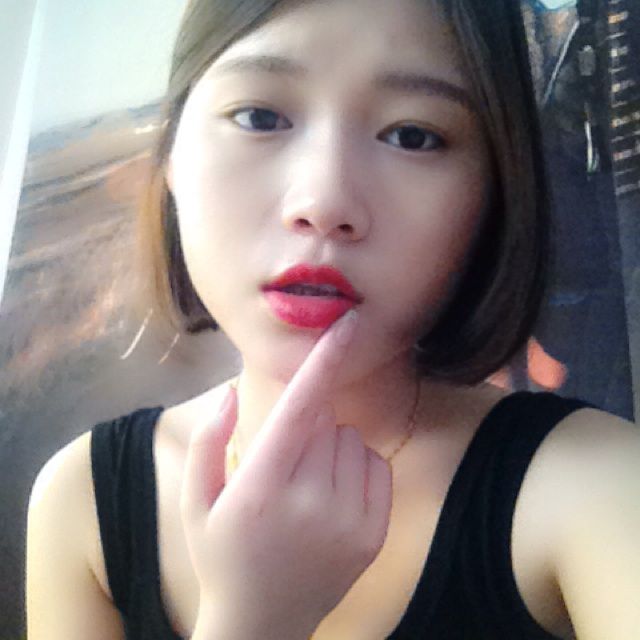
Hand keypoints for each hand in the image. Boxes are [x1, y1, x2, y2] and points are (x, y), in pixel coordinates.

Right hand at [180, 311, 392, 637]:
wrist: (262, 625)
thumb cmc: (221, 555)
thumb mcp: (196, 502)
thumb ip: (208, 441)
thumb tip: (229, 391)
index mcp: (260, 487)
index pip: (300, 407)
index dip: (325, 359)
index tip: (349, 322)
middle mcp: (310, 502)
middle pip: (326, 419)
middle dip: (307, 424)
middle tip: (283, 462)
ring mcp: (348, 521)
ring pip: (352, 439)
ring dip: (331, 445)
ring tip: (304, 485)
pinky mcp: (373, 536)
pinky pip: (376, 466)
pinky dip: (356, 466)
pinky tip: (330, 497)